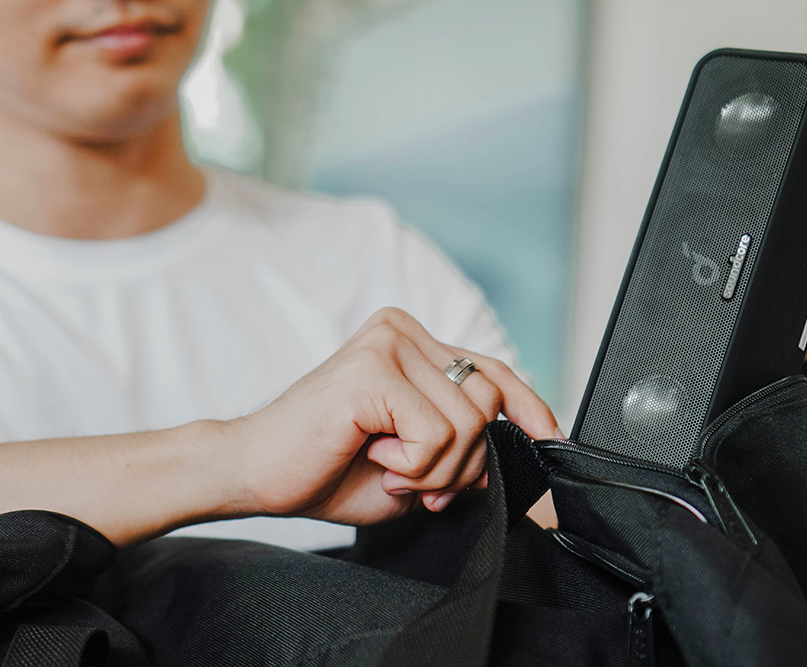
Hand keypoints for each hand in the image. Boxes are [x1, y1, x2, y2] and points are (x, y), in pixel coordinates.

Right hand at [224, 307, 558, 525]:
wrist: (256, 473)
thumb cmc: (325, 468)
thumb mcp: (414, 465)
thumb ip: (461, 452)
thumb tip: (514, 457)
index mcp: (412, 344)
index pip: (494, 369)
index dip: (530, 408)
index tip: (550, 439)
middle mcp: (404, 332)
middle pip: (489, 402)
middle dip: (462, 462)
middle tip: (410, 476)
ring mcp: (389, 343)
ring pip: (468, 422)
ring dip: (435, 470)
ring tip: (388, 467)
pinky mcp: (373, 368)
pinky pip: (436, 434)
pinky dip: (413, 466)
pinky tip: (374, 457)